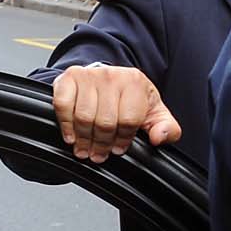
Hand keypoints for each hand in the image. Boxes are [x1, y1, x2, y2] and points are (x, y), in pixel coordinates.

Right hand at [52, 65, 181, 162]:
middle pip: (105, 120)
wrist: (108, 78)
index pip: (129, 119)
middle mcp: (112, 76)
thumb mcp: (154, 111)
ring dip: (83, 139)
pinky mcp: (69, 78)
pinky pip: (63, 105)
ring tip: (84, 150)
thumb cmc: (131, 98)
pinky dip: (66, 124)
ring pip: (84, 116)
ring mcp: (89, 75)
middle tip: (98, 155)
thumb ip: (167, 128)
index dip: (123, 139)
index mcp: (136, 83)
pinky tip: (71, 136)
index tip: (118, 150)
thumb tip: (159, 138)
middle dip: (101, 143)